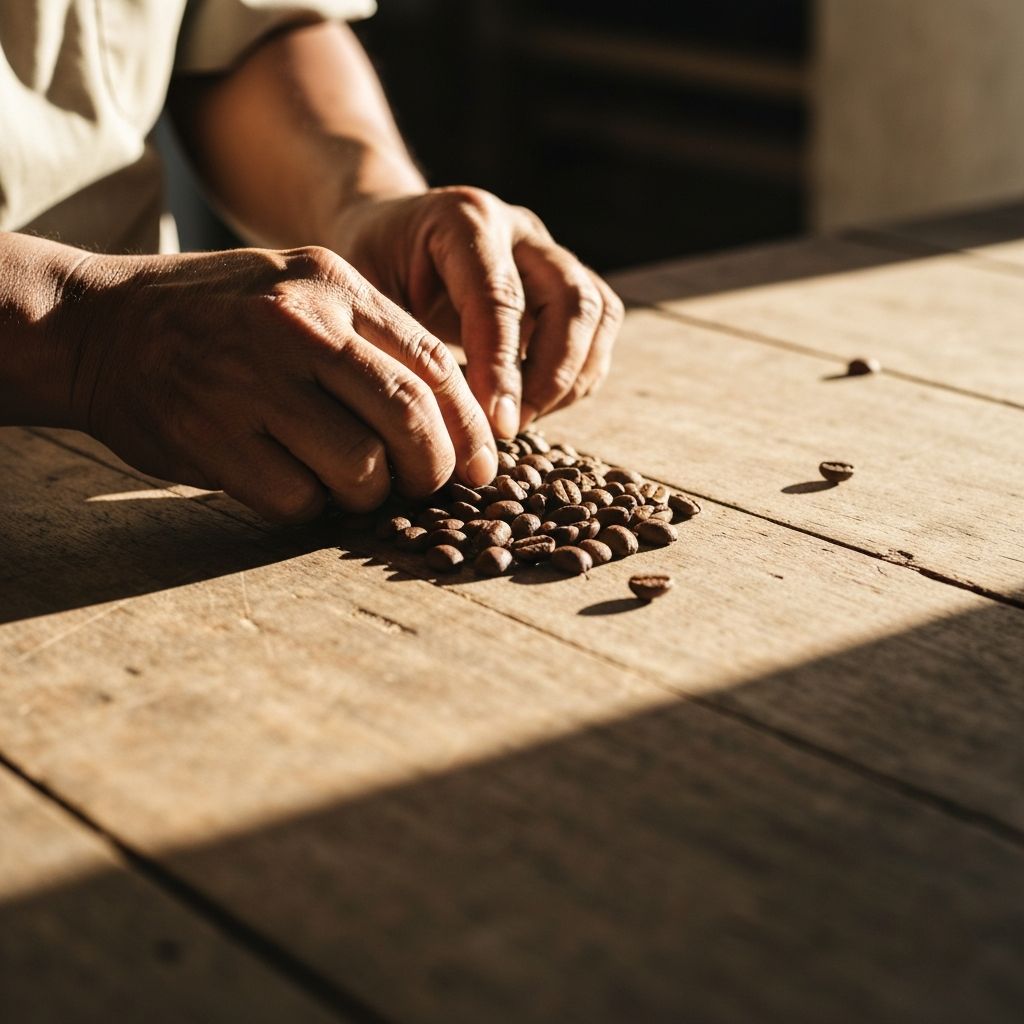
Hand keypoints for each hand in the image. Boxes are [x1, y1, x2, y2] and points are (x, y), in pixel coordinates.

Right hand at [60, 246, 497, 521]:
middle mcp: (295, 327)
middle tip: (424, 484)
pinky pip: (298, 500)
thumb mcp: (301, 292)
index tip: (483, 467)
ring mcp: (250, 383)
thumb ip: (374, 340)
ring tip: (344, 479)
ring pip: (361, 470)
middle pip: (410, 420)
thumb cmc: (221, 316)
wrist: (100, 325)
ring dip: (367, 493)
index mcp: (331, 286)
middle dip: (433, 470)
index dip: (470, 427)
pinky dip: (307, 505)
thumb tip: (453, 419)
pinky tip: (289, 480)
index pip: (433, 364)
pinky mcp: (210, 437)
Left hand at [330, 187, 624, 436]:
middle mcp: (518, 227)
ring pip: (598, 312)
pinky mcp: (564, 279)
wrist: (386, 233)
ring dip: (573, 377)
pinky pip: (600, 325)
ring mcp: (548, 251)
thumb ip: (395, 338)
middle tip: (513, 428)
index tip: (497, 427)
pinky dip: (580, 373)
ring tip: (526, 419)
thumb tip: (427, 417)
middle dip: (552, 375)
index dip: (502, 369)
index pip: (500, 299)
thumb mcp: (360, 290)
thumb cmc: (368, 266)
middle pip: (572, 299)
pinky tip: (538, 404)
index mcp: (463, 219)